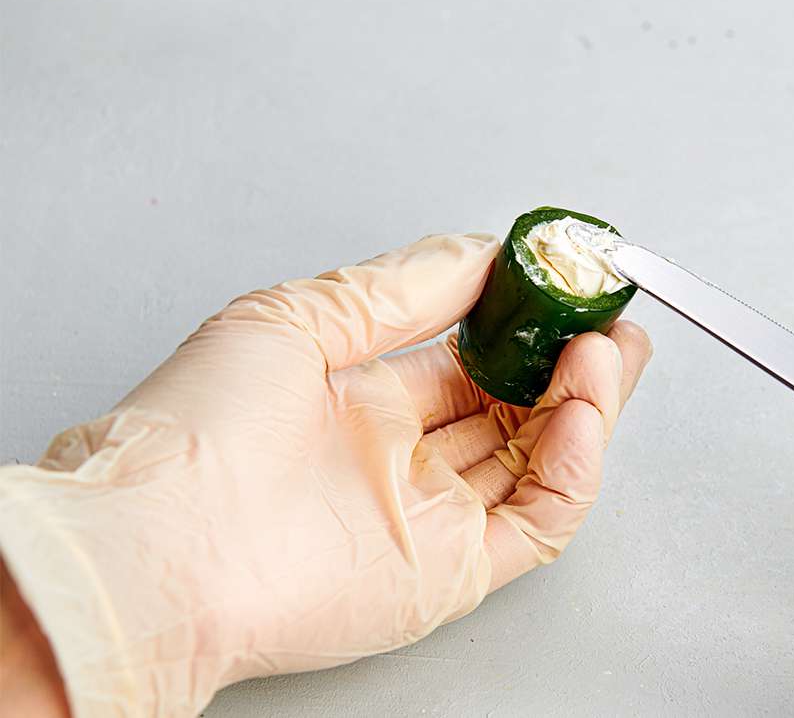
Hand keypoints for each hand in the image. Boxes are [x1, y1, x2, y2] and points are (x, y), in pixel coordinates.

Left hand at [0, 234, 651, 717]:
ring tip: (607, 348)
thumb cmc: (194, 431)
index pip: (466, 355)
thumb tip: (479, 251)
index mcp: (358, 398)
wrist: (154, 542)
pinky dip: (575, 467)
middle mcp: (397, 457)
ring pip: (538, 458)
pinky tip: (583, 411)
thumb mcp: (299, 317)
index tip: (561, 282)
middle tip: (609, 316)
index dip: (522, 320)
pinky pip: (538, 521)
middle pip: (514, 406)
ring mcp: (426, 515)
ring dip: (587, 402)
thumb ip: (399, 288)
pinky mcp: (447, 572)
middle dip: (571, 359)